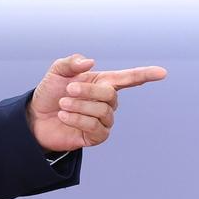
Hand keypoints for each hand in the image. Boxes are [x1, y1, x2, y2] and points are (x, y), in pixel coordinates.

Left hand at [27, 54, 166, 152]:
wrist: (35, 118)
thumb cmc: (49, 94)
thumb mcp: (55, 73)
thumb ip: (70, 63)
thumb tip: (91, 61)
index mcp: (102, 83)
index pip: (129, 78)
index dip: (145, 75)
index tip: (162, 72)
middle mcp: (107, 101)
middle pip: (110, 94)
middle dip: (87, 91)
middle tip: (67, 91)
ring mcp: (104, 120)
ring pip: (103, 112)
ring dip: (79, 106)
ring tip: (62, 105)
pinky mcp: (96, 136)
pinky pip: (96, 128)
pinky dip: (77, 120)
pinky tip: (64, 117)